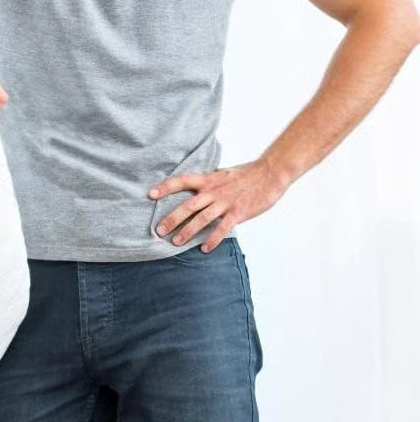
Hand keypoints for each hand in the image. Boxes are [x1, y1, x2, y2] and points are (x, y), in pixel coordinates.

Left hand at [148, 158, 291, 251]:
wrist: (272, 173)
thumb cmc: (246, 175)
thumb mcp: (223, 175)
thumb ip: (208, 183)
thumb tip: (193, 189)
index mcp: (209, 180)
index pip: (182, 181)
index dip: (166, 187)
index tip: (150, 194)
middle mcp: (214, 191)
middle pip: (188, 206)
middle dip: (172, 219)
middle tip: (159, 231)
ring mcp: (226, 202)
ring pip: (202, 218)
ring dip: (188, 231)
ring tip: (176, 242)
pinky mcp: (238, 212)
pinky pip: (222, 228)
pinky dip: (213, 239)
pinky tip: (204, 249)